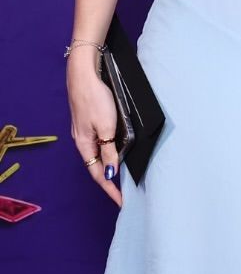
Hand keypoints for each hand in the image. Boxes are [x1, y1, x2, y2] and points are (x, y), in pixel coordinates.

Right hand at [67, 51, 122, 205]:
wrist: (84, 73)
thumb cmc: (94, 98)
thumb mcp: (106, 127)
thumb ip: (109, 150)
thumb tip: (111, 172)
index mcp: (84, 145)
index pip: (99, 174)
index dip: (111, 189)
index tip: (122, 201)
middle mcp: (82, 140)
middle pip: (97, 167)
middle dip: (110, 181)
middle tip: (124, 192)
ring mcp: (85, 130)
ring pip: (97, 155)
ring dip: (109, 167)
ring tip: (122, 177)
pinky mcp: (89, 121)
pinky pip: (99, 143)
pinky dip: (108, 152)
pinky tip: (116, 152)